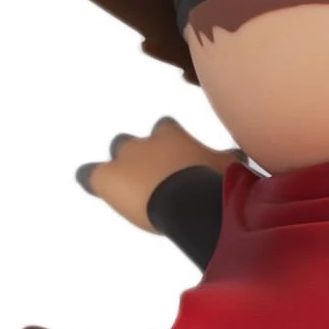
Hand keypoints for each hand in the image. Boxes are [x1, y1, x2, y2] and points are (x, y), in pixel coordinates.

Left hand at [77, 117, 240, 230]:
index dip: (167, 143)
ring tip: (129, 186)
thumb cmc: (215, 182)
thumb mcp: (229, 166)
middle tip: (151, 177)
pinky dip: (92, 180)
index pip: (165, 128)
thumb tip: (242, 155)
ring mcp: (122, 159)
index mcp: (172, 136)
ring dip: (120, 167)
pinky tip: (97, 187)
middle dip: (139, 155)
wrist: (190, 200)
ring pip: (115, 153)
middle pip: (131, 142)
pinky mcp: (105, 178)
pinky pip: (87, 174)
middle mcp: (145, 142)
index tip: (176, 158)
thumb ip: (228, 158)